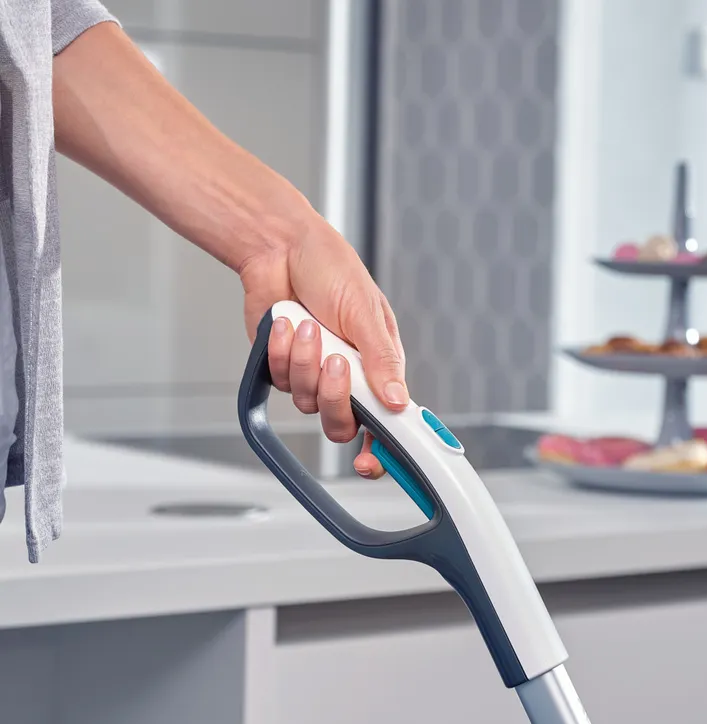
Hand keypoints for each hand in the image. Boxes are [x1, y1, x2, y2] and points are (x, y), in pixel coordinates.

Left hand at [239, 217, 405, 478]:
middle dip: (335, 396)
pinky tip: (286, 323)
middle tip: (335, 363)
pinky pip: (281, 382)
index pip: (389, 421)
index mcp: (380, 367)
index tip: (373, 463)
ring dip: (304, 364)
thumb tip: (398, 401)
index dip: (384, 449)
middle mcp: (350, 378)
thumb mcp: (365, 312)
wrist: (280, 249)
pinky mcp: (283, 369)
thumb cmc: (332, 269)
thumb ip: (381, 360)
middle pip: (343, 424)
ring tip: (307, 325)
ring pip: (309, 404)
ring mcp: (315, 376)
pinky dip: (282, 351)